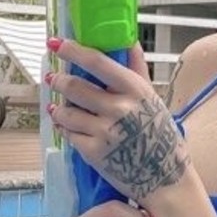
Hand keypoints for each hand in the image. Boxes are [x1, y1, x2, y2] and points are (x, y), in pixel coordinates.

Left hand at [47, 40, 190, 206]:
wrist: (164, 176)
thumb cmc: (158, 132)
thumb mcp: (151, 96)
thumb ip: (136, 67)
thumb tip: (127, 39)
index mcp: (134, 89)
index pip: (97, 62)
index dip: (72, 50)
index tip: (55, 44)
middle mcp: (119, 108)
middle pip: (75, 86)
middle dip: (58, 81)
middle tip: (53, 79)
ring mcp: (105, 132)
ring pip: (66, 111)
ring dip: (58, 107)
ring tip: (58, 106)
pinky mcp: (93, 153)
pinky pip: (68, 133)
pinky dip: (64, 127)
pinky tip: (66, 124)